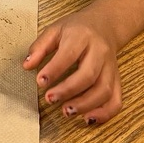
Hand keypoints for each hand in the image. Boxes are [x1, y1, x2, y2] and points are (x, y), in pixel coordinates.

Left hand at [23, 7, 122, 124]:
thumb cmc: (77, 29)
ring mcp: (110, 67)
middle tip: (50, 99)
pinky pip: (115, 100)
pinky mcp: (117, 80)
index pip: (69, 54)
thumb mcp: (55, 29)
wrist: (105, 25)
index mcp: (82, 36)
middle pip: (88, 75)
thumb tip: (26, 65)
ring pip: (104, 90)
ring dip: (85, 105)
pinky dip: (104, 113)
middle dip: (68, 90)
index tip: (40, 81)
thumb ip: (40, 47)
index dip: (54, 69)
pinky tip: (87, 118)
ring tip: (66, 112)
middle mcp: (100, 52)